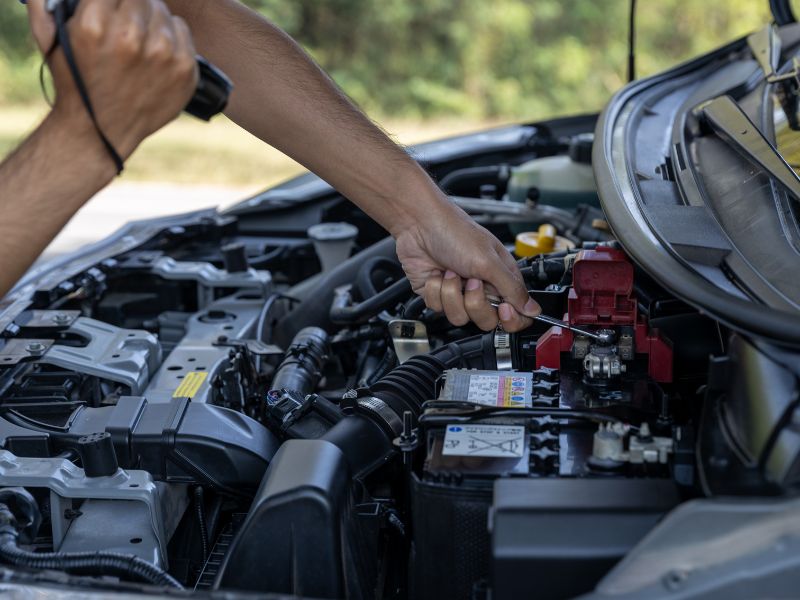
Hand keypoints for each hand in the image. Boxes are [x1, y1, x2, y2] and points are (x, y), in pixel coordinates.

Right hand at [27, 0, 197, 161]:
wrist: (101, 131)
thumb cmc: (75, 82)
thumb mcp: (50, 40)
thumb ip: (44, 3)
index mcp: (95, 25)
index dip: (111, 0)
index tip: (111, 8)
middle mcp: (131, 37)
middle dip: (131, 6)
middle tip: (126, 22)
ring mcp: (162, 54)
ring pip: (162, 11)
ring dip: (152, 19)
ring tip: (140, 39)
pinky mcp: (184, 68)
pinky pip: (182, 29)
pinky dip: (171, 34)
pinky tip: (157, 51)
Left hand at [394, 196, 540, 331]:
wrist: (419, 224)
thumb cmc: (455, 232)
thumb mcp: (489, 261)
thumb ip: (512, 289)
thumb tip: (533, 309)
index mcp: (501, 278)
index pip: (515, 313)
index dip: (510, 318)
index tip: (502, 309)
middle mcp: (481, 288)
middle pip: (487, 320)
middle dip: (475, 303)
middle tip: (471, 282)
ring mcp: (458, 292)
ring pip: (460, 317)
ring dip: (452, 293)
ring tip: (451, 271)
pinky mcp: (437, 294)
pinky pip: (438, 308)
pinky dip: (435, 290)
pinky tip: (436, 273)